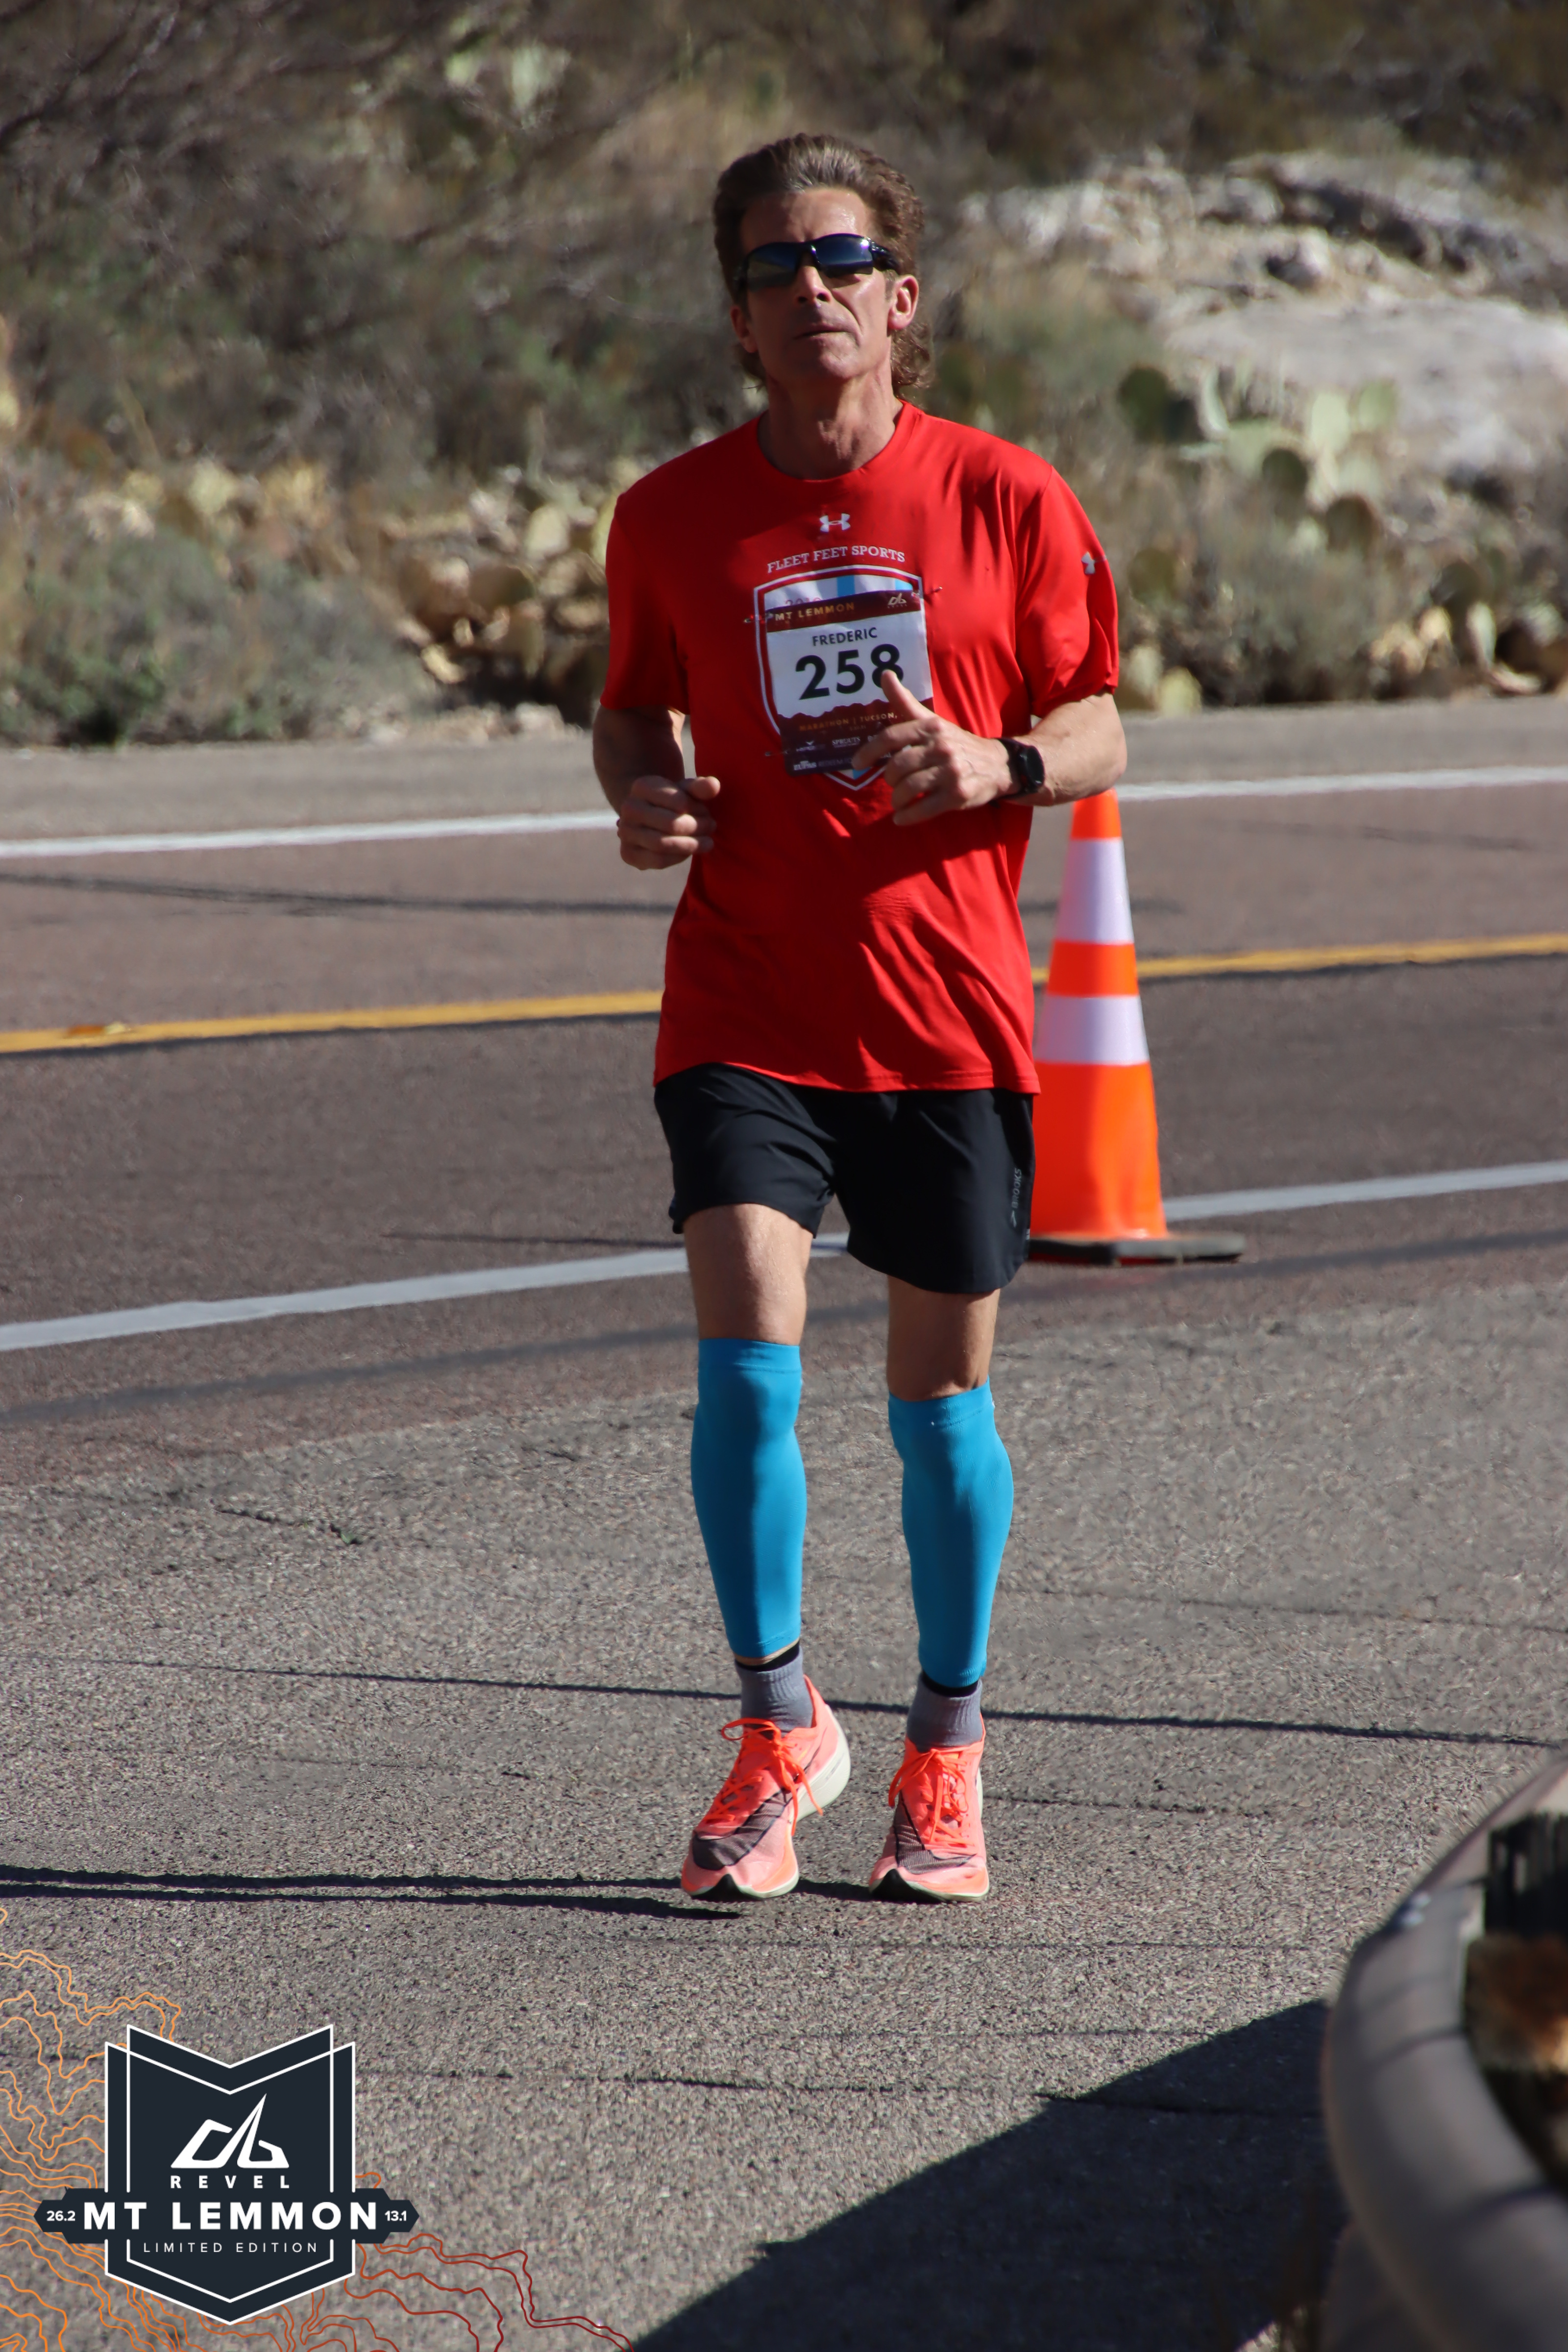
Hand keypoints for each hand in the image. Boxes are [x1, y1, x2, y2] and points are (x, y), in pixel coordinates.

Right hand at [616, 774, 719, 869]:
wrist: (649, 817)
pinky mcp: (628, 853)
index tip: (707, 812)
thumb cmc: (672, 802)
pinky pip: (658, 861)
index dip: (699, 810)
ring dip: (691, 845)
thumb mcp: (686, 791)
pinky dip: (678, 858)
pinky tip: (690, 851)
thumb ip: (700, 787)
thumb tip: (714, 786)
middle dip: (697, 828)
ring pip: (663, 844)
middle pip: (671, 824)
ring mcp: (625, 832)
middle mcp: (629, 808)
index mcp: (642, 786)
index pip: (679, 802)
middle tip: (711, 827)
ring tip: (707, 842)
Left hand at [858, 672, 1011, 825]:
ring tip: (897, 801)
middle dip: (889, 779)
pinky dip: (908, 816)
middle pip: (898, 766)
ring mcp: (951, 772)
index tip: (856, 764)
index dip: (869, 751)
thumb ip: (905, 702)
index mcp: (931, 727)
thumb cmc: (956, 743)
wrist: (997, 765)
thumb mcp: (933, 721)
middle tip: (892, 783)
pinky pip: (925, 809)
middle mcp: (941, 747)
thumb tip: (885, 674)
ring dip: (897, 799)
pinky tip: (901, 817)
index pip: (891, 737)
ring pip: (909, 788)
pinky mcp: (958, 795)